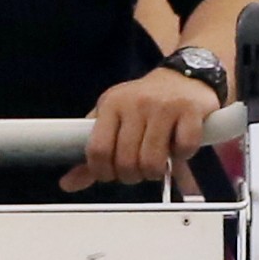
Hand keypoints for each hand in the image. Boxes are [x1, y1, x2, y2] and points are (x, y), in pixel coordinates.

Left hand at [69, 66, 222, 192]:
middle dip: (132, 176)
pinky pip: (183, 150)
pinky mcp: (190, 110)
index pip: (98, 151)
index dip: (103, 172)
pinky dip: (182, 156)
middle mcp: (135, 103)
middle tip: (138, 170)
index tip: (111, 174)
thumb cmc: (144, 103)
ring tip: (157, 163)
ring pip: (152, 161)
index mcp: (111, 104)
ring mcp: (164, 106)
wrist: (184, 76)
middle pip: (126, 162)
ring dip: (155, 172)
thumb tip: (68, 184)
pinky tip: (178, 147)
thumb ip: (94, 152)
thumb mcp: (113, 119)